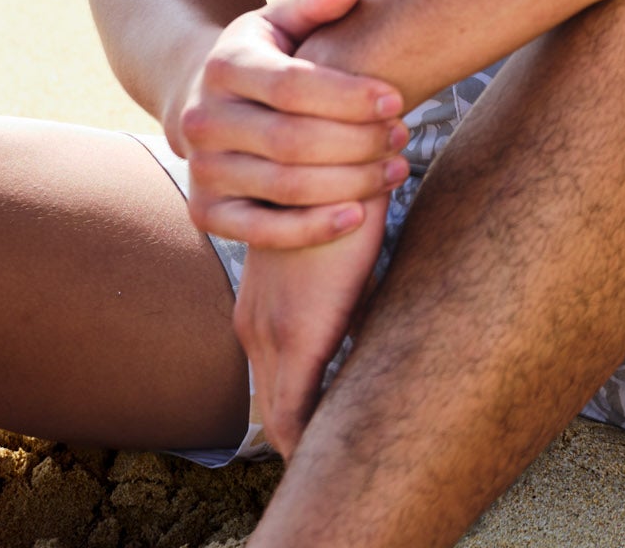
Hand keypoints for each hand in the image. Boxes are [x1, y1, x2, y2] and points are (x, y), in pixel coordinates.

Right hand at [171, 0, 408, 249]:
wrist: (207, 104)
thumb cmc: (265, 57)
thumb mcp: (283, 21)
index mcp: (223, 66)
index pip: (291, 85)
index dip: (348, 96)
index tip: (396, 98)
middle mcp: (202, 120)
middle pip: (292, 141)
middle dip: (358, 141)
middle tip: (403, 135)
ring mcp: (201, 171)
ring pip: (286, 188)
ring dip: (351, 183)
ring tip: (397, 168)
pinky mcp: (207, 213)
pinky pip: (264, 232)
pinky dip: (314, 229)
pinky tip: (359, 216)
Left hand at [236, 197, 387, 456]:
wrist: (334, 155)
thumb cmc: (341, 205)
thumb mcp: (335, 265)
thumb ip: (340, 302)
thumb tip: (368, 330)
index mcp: (261, 317)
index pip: (276, 395)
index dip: (301, 425)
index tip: (326, 447)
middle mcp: (255, 330)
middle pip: (275, 415)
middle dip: (305, 442)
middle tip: (343, 468)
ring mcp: (270, 334)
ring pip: (282, 421)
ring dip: (310, 443)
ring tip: (345, 465)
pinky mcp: (300, 333)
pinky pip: (295, 414)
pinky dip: (310, 439)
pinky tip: (338, 455)